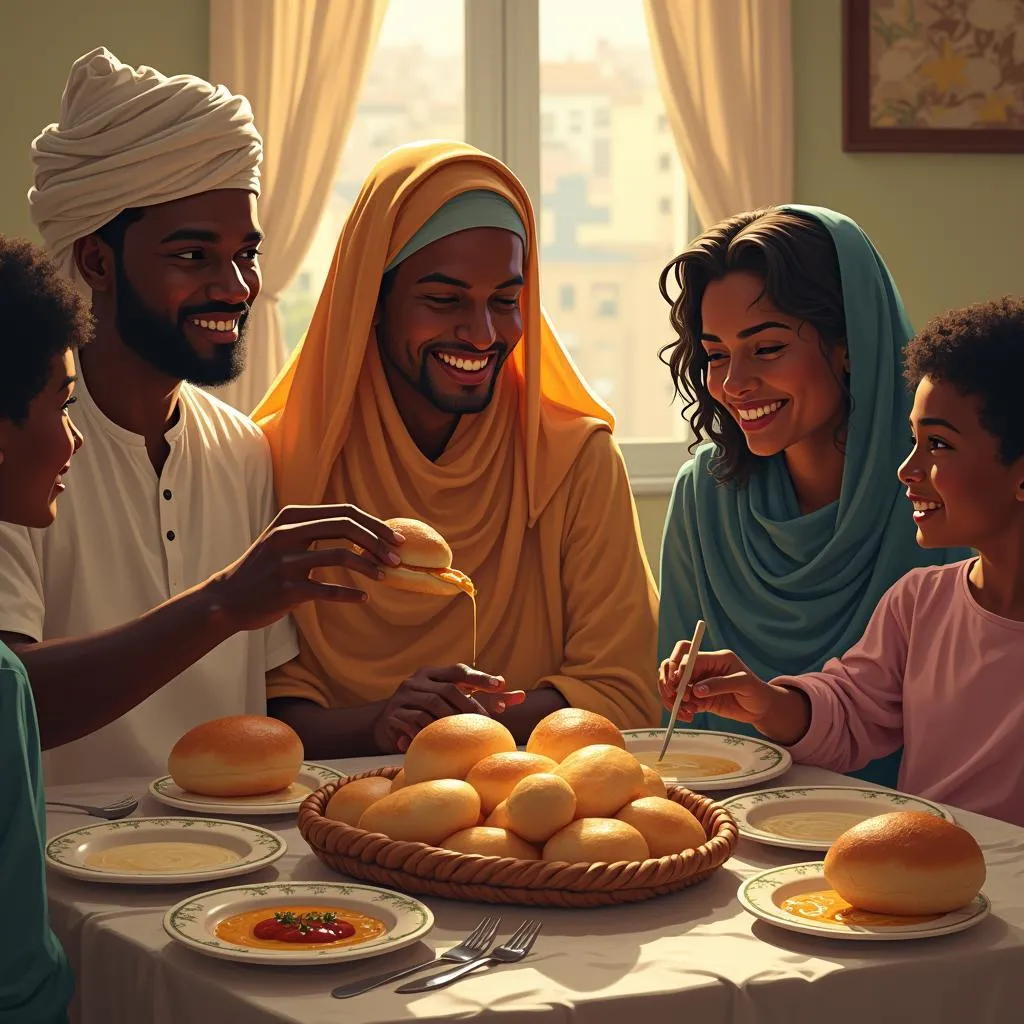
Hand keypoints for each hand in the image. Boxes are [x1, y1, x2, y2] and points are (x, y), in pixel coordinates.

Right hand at [210, 504, 405, 630]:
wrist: (227, 599)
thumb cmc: (265, 569)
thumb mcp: (285, 539)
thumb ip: (316, 530)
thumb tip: (367, 531)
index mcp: (291, 518)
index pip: (344, 512)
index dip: (374, 523)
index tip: (396, 538)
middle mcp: (287, 535)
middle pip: (346, 527)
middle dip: (378, 541)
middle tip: (397, 557)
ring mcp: (286, 562)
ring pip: (341, 556)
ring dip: (369, 566)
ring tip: (385, 576)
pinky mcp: (287, 589)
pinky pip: (328, 590)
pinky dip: (351, 594)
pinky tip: (364, 597)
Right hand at [372, 664, 526, 752]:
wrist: (386, 721)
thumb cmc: (428, 710)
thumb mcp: (452, 699)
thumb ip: (483, 697)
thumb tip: (520, 697)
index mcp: (433, 673)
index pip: (459, 670)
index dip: (480, 677)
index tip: (502, 685)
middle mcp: (417, 680)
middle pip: (448, 689)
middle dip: (470, 705)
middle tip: (487, 721)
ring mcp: (403, 696)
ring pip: (431, 705)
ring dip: (450, 720)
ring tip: (464, 733)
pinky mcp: (393, 715)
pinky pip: (413, 723)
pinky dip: (427, 732)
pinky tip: (437, 742)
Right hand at [658, 641, 775, 724]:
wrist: (761, 709)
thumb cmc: (756, 691)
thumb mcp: (743, 684)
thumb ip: (720, 684)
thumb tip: (696, 690)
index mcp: (715, 658)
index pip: (689, 657)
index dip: (680, 669)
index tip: (677, 684)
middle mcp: (704, 668)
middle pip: (675, 665)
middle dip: (668, 679)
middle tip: (672, 695)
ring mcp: (699, 683)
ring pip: (674, 684)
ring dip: (672, 697)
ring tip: (682, 710)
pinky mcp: (698, 698)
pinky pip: (681, 701)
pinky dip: (680, 709)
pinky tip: (688, 716)